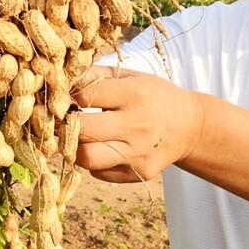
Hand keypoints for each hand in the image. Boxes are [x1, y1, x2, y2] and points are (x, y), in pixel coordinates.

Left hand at [72, 65, 203, 182]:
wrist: (189, 126)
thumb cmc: (152, 95)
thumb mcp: (130, 76)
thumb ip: (95, 76)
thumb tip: (59, 81)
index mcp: (134, 94)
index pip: (85, 96)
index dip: (66, 97)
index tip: (61, 98)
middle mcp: (138, 125)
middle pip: (82, 130)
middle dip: (64, 124)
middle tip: (61, 120)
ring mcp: (139, 152)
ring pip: (87, 158)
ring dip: (74, 148)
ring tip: (76, 138)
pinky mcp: (140, 173)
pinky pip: (100, 172)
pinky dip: (94, 161)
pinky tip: (101, 148)